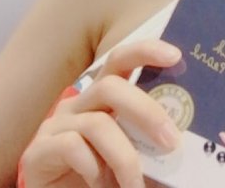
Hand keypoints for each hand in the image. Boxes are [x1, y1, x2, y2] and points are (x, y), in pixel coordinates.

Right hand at [19, 39, 182, 187]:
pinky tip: (103, 186)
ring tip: (136, 186)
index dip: (146, 51)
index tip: (176, 56)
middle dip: (146, 111)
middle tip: (172, 141)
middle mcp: (80, 103)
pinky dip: (95, 170)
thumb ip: (153, 140)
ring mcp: (56, 125)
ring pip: (97, 124)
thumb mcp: (134, 152)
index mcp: (104, 96)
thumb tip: (187, 134)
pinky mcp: (37, 152)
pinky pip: (72, 148)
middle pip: (110, 86)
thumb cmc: (105, 176)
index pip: (122, 60)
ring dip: (124, 157)